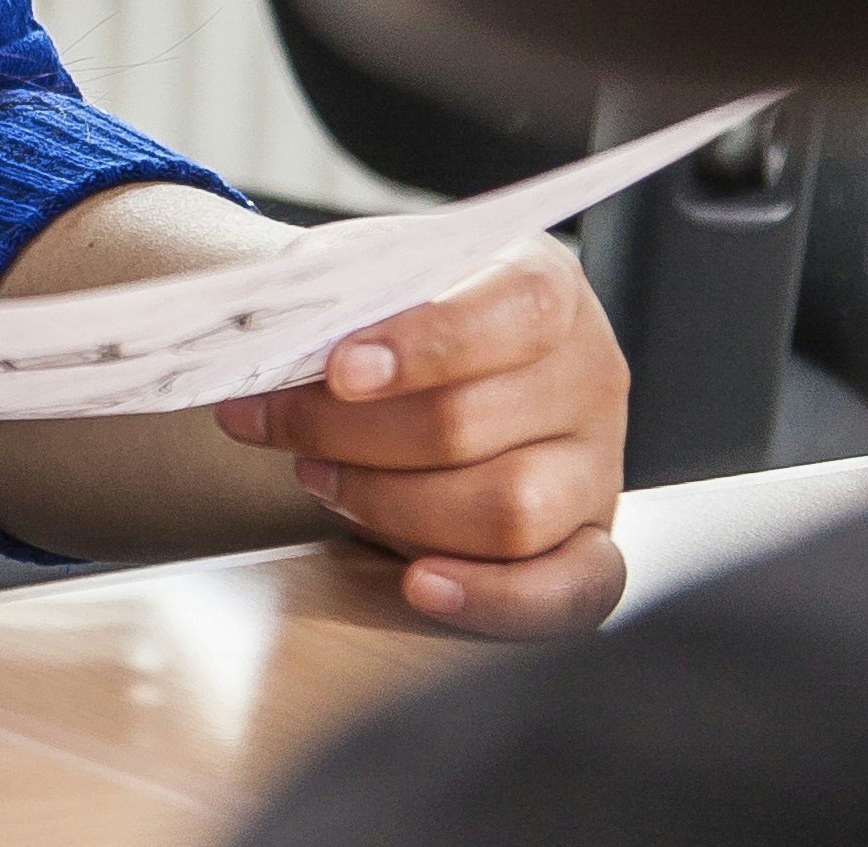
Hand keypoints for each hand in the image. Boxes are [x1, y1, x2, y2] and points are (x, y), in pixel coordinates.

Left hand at [217, 237, 627, 635]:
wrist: (419, 358)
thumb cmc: (392, 309)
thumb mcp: (366, 270)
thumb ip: (334, 292)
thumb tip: (274, 335)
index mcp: (545, 282)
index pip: (511, 310)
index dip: (424, 345)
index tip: (338, 370)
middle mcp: (589, 373)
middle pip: (475, 422)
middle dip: (351, 432)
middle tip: (270, 422)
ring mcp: (596, 466)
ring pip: (510, 512)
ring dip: (391, 504)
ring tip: (316, 476)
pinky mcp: (591, 542)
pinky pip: (565, 593)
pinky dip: (489, 597)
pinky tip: (417, 584)